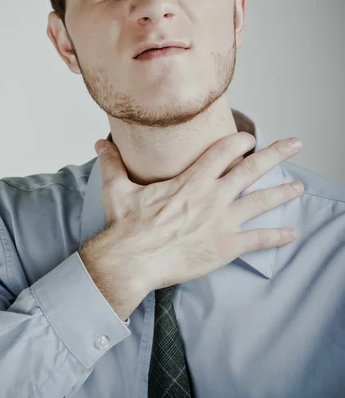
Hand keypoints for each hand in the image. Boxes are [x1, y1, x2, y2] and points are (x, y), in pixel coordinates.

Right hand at [94, 132, 303, 291]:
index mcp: (191, 179)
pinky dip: (277, 237)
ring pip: (261, 201)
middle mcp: (212, 196)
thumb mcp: (117, 188)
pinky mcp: (225, 247)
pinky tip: (291, 234)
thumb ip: (112, 162)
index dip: (240, 141)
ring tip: (299, 187)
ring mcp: (222, 221)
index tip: (249, 138)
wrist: (131, 260)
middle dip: (276, 153)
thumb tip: (98, 142)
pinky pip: (258, 240)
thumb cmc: (126, 225)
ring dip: (283, 192)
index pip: (224, 151)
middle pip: (251, 169)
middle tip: (295, 143)